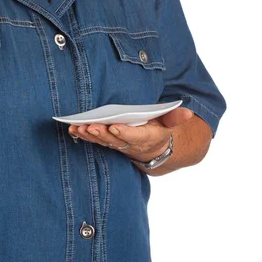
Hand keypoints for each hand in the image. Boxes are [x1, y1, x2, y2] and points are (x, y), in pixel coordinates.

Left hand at [68, 107, 193, 162]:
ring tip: (79, 128)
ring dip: (90, 136)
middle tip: (90, 127)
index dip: (125, 133)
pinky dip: (83, 137)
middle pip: (116, 141)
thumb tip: (188, 112)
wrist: (154, 149)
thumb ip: (174, 117)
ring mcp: (118, 145)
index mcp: (147, 138)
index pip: (136, 136)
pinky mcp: (108, 143)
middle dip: (102, 134)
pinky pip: (94, 141)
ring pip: (103, 143)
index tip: (114, 127)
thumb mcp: (168, 123)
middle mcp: (131, 145)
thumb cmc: (158, 128)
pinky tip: (73, 129)